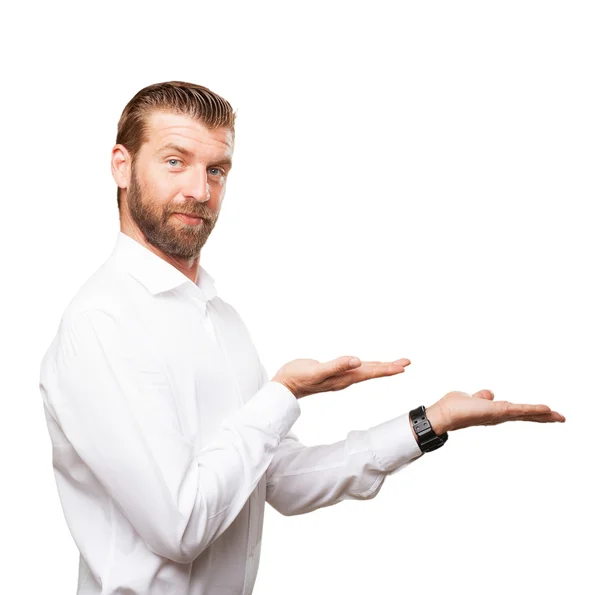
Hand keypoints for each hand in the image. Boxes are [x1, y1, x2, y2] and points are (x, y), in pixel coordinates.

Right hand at [272, 356, 410, 398]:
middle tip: (407, 362)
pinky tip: (366, 365)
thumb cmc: (299, 377)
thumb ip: (337, 366)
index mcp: (344, 377)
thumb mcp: (317, 370)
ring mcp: (340, 377)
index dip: (387, 368)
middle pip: (372, 372)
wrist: (285, 386)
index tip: (403, 366)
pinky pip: (355, 369)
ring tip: (394, 364)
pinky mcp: (333, 373)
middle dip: (390, 367)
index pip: (371, 372)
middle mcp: (345, 378)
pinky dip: (366, 366)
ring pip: (365, 371)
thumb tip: (356, 361)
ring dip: (380, 367)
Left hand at [425, 390, 565, 434]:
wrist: (443, 414)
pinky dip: (531, 409)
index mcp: (496, 412)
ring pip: (525, 414)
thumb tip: (490, 393)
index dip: (533, 412)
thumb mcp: (471, 398)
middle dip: (544, 417)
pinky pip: (517, 410)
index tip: (549, 413)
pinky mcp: (496, 412)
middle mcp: (500, 416)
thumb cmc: (454, 407)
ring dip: (542, 415)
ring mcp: (499, 415)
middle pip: (526, 416)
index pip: (519, 412)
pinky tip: (544, 409)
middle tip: (562, 418)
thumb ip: (482, 396)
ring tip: (559, 416)